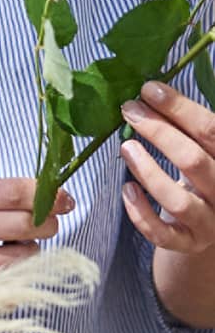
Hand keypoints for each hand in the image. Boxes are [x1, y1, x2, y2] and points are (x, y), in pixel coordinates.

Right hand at [0, 179, 73, 313]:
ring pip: (23, 262)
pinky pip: (6, 291)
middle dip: (47, 225)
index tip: (64, 199)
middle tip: (45, 225)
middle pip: (26, 227)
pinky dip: (12, 281)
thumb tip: (52, 200)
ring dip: (29, 255)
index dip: (47, 195)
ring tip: (12, 250)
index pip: (12, 193)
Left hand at [120, 80, 214, 254]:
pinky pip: (162, 233)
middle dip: (159, 131)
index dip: (181, 108)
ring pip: (178, 200)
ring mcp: (209, 222)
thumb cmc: (199, 173)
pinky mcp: (188, 242)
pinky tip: (127, 189)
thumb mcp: (200, 148)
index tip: (149, 89)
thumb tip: (148, 91)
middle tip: (129, 110)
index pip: (212, 131)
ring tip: (126, 147)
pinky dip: (141, 213)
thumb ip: (184, 126)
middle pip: (194, 160)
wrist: (204, 222)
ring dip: (147, 171)